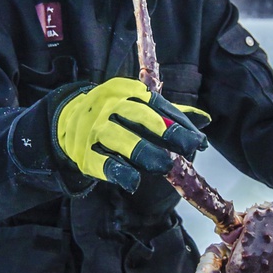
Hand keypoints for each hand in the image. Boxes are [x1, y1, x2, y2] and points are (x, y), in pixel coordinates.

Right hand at [54, 78, 209, 192]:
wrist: (66, 119)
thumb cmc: (114, 114)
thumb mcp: (138, 105)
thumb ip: (169, 113)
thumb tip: (205, 120)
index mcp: (127, 91)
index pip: (158, 105)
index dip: (180, 124)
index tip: (199, 141)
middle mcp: (110, 106)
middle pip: (141, 117)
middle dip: (167, 132)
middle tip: (188, 148)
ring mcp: (94, 128)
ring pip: (121, 139)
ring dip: (144, 152)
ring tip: (165, 165)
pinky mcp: (83, 152)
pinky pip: (101, 162)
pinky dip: (118, 172)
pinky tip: (133, 181)